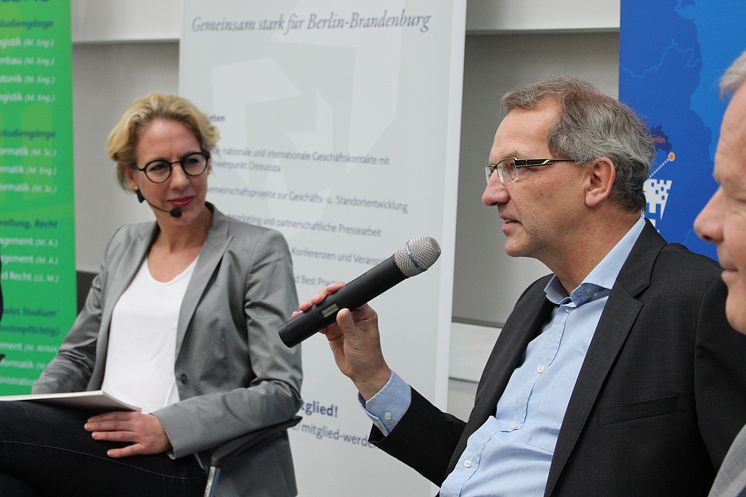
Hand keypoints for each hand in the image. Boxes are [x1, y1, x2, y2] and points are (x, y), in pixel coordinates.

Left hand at [84, 411, 171, 457]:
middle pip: (115, 424)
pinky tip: (110, 452)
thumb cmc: (155, 424)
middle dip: (100, 425)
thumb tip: (111, 417)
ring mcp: (140, 436)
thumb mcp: (142, 416)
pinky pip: (130, 450)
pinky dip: (119, 451)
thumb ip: (128, 417)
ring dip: (106, 435)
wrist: (171, 431)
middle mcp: (137, 425)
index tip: (91, 419)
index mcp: (136, 416)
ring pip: (120, 435)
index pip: (116, 415)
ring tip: (94, 435)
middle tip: (87, 427)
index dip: (102, 417)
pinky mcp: (144, 447)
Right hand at [296, 282, 391, 399]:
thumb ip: (349, 325)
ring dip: (314, 308)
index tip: (330, 290)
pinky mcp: (332, 331)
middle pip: (336, 300)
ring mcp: (341, 323)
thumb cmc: (368, 357)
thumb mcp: (358, 340)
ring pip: (325, 310)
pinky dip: (311, 320)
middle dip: (323, 298)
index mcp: (364, 313)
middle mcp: (352, 315)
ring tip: (305, 308)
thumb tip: (341, 310)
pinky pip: (320, 322)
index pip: (352, 295)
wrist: (362, 373)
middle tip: (314, 302)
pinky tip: (302, 317)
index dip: (340, 290)